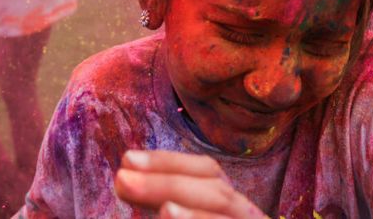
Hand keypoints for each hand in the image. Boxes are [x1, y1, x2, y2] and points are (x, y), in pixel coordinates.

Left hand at [114, 150, 266, 218]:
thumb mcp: (183, 212)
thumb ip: (162, 202)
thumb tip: (125, 178)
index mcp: (233, 206)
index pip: (207, 172)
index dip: (170, 162)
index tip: (127, 159)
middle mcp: (249, 215)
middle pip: (217, 191)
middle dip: (170, 181)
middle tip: (123, 178)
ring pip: (227, 211)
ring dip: (193, 212)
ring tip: (164, 209)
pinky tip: (173, 217)